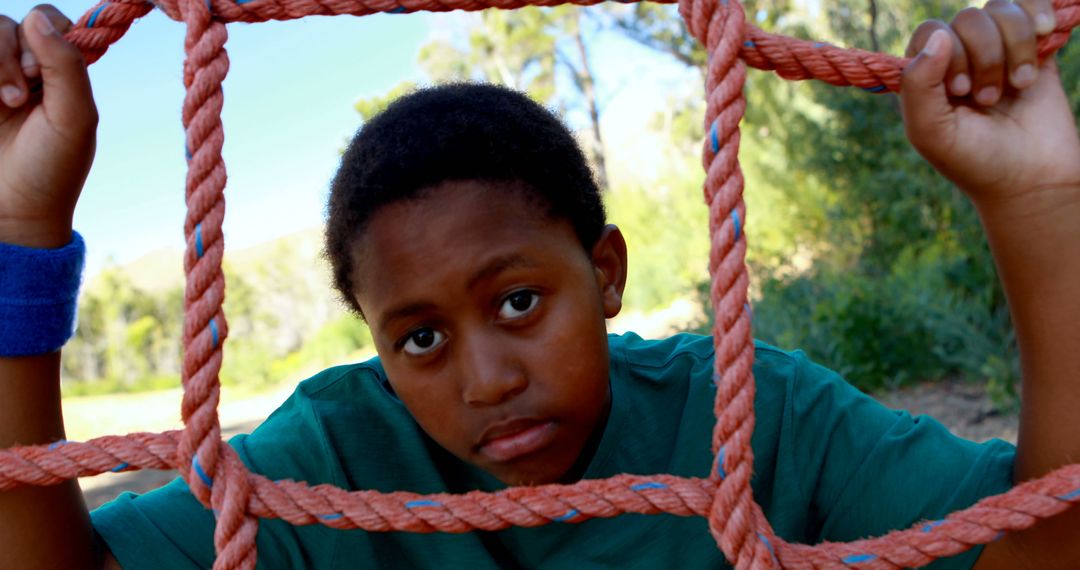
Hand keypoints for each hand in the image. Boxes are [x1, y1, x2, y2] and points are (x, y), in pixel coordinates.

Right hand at [0, 6, 94, 247]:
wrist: (12, 213)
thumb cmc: (52, 170)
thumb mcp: (74, 119)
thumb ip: (67, 66)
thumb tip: (38, 18)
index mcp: (57, 73)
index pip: (46, 20)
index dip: (42, 34)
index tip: (41, 73)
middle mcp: (22, 70)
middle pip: (6, 23)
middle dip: (11, 54)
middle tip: (18, 99)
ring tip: (4, 103)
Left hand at [900, 0, 1079, 209]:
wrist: (1031, 180)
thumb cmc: (973, 161)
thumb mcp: (930, 132)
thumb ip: (918, 85)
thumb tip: (939, 35)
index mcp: (926, 76)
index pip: (930, 32)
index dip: (949, 53)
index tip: (961, 90)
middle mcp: (958, 59)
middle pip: (967, 20)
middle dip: (985, 57)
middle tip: (988, 99)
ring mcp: (997, 51)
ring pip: (1000, 10)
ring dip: (1014, 46)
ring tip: (1017, 85)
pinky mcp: (1034, 49)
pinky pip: (1029, 5)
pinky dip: (1036, 14)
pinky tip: (1044, 36)